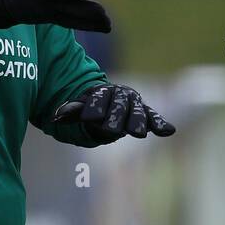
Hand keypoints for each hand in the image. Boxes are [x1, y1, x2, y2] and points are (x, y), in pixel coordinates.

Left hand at [53, 83, 174, 142]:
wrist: (110, 102)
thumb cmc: (92, 106)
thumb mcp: (80, 108)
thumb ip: (71, 111)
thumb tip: (56, 116)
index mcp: (103, 91)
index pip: (98, 99)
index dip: (93, 108)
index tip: (88, 118)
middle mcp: (121, 95)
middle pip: (119, 106)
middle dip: (115, 117)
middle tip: (111, 130)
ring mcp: (134, 104)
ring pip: (137, 113)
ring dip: (137, 122)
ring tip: (137, 134)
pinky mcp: (145, 114)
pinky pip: (153, 118)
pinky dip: (160, 123)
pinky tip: (168, 131)